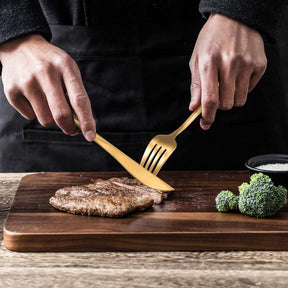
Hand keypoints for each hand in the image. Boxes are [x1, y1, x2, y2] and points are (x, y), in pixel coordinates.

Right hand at [0, 34, 95, 140]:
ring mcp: (27, 82)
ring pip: (46, 119)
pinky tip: (34, 98)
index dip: (87, 121)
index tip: (91, 135)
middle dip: (69, 127)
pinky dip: (35, 113)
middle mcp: (46, 73)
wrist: (20, 46)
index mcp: (65, 66)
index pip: (79, 100)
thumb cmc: (51, 63)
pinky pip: (30, 117)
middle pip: (61, 114)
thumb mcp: (68, 69)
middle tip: (72, 129)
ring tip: (49, 103)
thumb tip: (82, 122)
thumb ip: (76, 93)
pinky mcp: (12, 91)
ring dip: (51, 119)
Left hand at [189, 14, 266, 129]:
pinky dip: (242, 88)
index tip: (205, 123)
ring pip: (239, 100)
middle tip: (216, 93)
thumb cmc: (212, 39)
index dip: (207, 116)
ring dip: (231, 98)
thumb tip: (194, 107)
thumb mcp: (197, 59)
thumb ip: (196, 85)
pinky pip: (250, 90)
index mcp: (209, 62)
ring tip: (227, 83)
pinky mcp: (260, 65)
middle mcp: (230, 64)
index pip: (210, 99)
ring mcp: (247, 64)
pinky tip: (237, 74)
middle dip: (219, 105)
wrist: (236, 18)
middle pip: (226, 104)